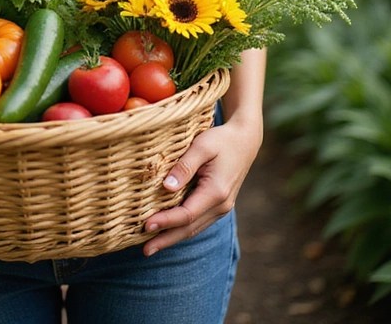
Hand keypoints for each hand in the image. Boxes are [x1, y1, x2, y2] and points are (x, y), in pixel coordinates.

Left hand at [142, 117, 260, 255]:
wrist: (245, 141)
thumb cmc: (221, 140)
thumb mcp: (202, 146)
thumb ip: (185, 166)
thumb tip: (167, 187)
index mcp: (216, 192)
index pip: (186, 214)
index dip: (165, 221)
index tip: (145, 225)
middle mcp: (221, 205)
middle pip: (189, 228)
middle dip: (166, 239)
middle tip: (145, 250)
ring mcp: (221, 208)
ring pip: (194, 228)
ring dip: (172, 237)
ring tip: (152, 245)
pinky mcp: (218, 205)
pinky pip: (198, 221)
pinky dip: (182, 228)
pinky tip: (168, 231)